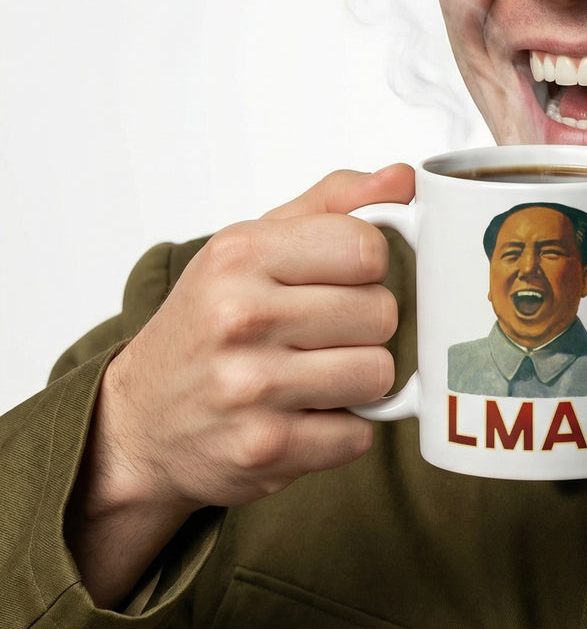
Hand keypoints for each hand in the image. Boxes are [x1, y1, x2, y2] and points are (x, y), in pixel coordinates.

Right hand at [66, 164, 413, 606]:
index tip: (342, 278)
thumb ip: (336, 203)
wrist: (139, 422)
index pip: (367, 248)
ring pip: (379, 374)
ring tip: (314, 373)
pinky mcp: (264, 450)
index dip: (369, 266)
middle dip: (365, 325)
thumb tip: (404, 179)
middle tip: (321, 332)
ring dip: (359, 380)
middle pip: (382, 313)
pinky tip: (302, 415)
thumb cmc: (211, 322)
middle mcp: (240, 316)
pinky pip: (360, 435)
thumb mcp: (256, 244)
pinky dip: (342, 429)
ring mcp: (250, 387)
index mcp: (241, 254)